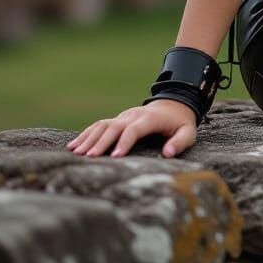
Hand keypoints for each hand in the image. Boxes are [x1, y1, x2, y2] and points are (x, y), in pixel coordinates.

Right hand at [65, 99, 197, 158]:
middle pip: (114, 127)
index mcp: (150, 119)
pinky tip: (73, 146)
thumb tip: (167, 154)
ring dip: (89, 138)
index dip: (125, 142)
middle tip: (89, 158)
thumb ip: (180, 142)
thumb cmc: (181, 122)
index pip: (134, 129)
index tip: (115, 156)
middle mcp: (134, 115)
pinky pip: (99, 125)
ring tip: (76, 153)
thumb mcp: (188, 131)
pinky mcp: (118, 119)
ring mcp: (124, 116)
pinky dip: (86, 134)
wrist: (174, 104)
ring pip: (103, 124)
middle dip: (101, 142)